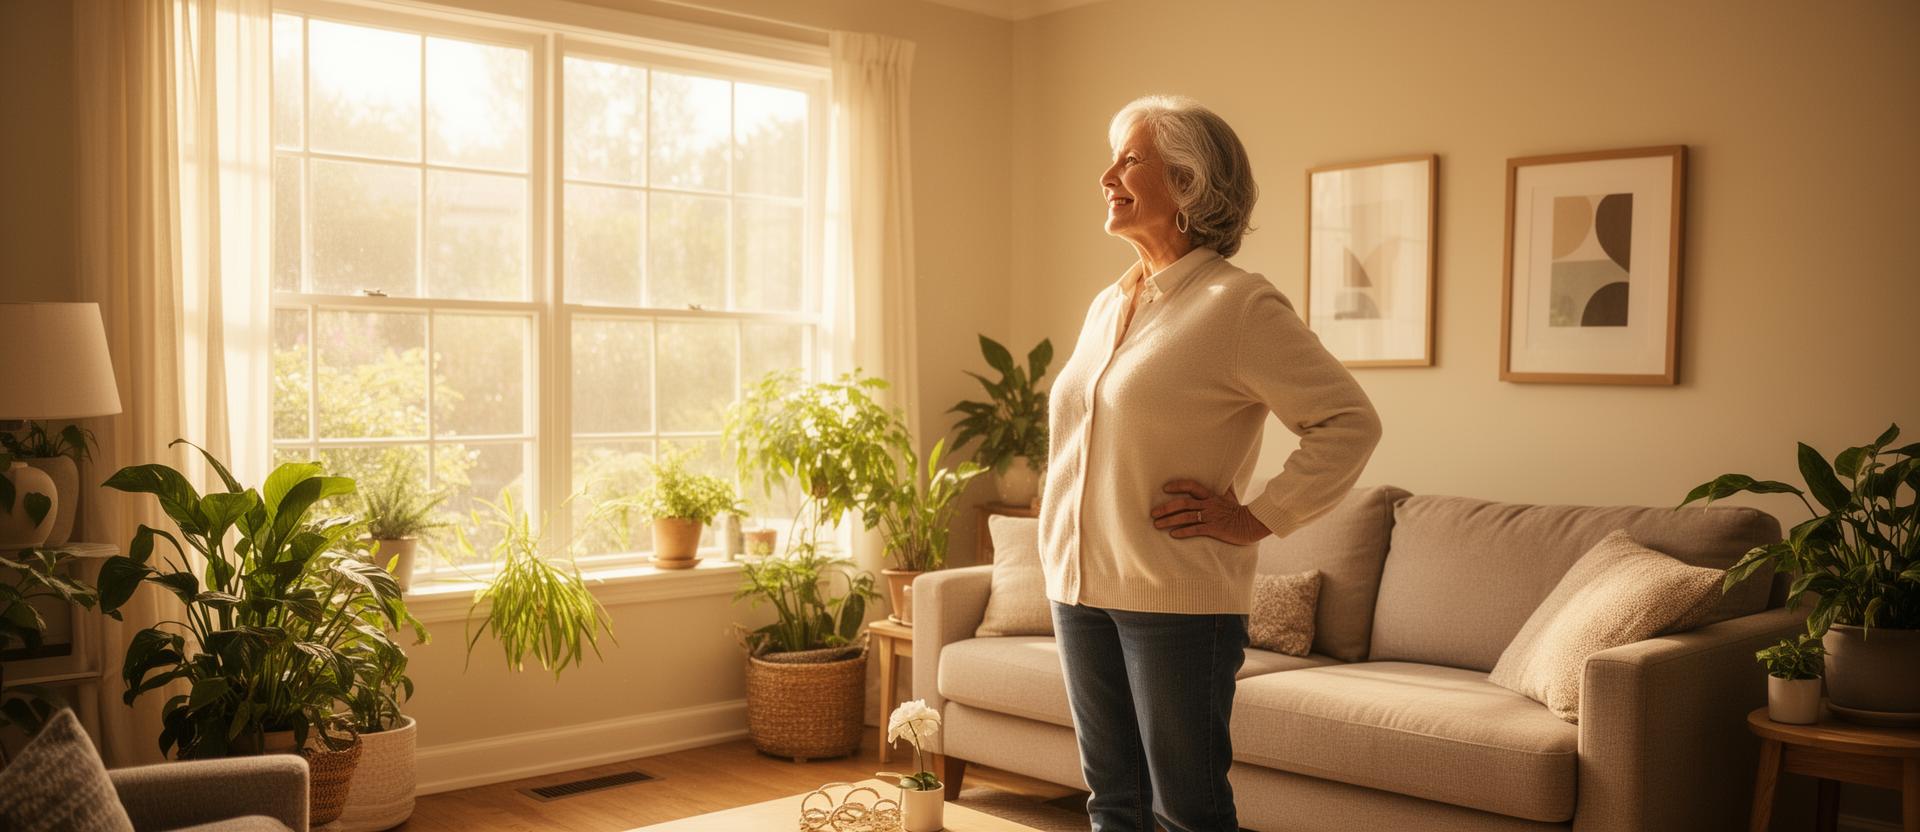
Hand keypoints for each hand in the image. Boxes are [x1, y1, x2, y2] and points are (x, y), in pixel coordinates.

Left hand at [1150, 480, 1271, 544]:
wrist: (1252, 524)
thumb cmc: (1239, 510)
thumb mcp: (1231, 495)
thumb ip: (1224, 486)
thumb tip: (1225, 475)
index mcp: (1211, 495)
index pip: (1191, 486)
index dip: (1177, 485)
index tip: (1164, 489)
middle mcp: (1209, 504)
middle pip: (1183, 503)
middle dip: (1166, 507)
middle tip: (1152, 512)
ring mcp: (1211, 516)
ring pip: (1186, 517)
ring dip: (1169, 520)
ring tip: (1157, 524)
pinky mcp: (1214, 529)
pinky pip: (1196, 529)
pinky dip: (1183, 532)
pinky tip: (1173, 534)